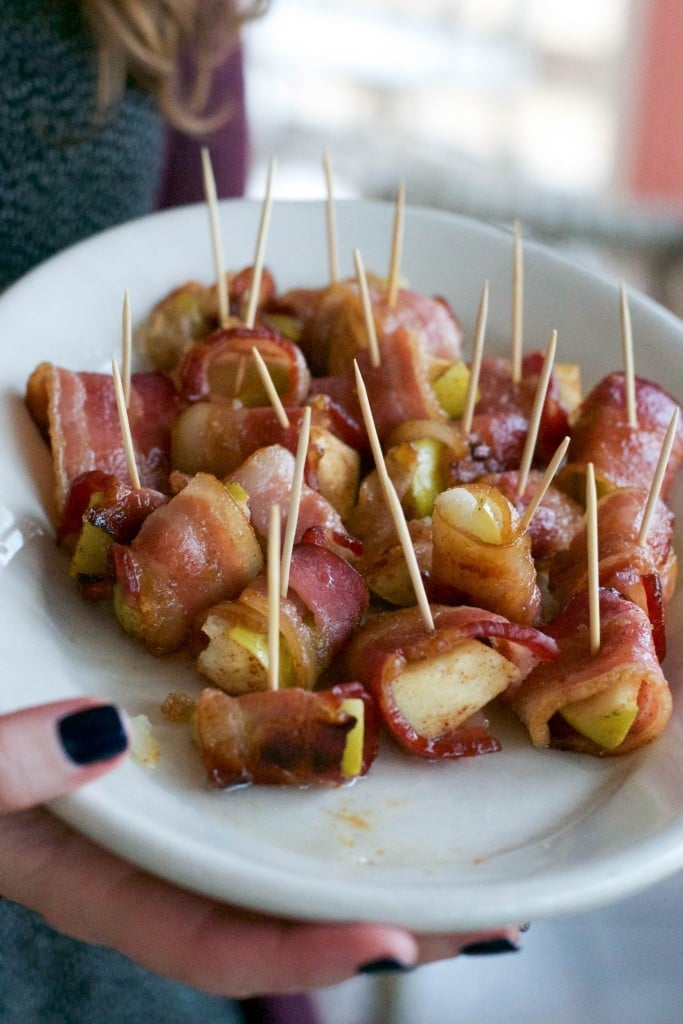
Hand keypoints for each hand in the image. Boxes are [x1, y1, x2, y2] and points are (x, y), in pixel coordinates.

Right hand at [0, 699, 521, 995]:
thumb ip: (8, 770)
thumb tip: (97, 737)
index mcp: (94, 875)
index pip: (206, 941)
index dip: (296, 956)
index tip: (392, 946)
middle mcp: (148, 843)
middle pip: (272, 899)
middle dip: (374, 916)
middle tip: (485, 917)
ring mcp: (167, 790)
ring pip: (275, 831)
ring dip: (366, 844)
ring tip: (466, 846)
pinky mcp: (171, 732)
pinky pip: (254, 751)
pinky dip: (314, 754)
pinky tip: (372, 738)